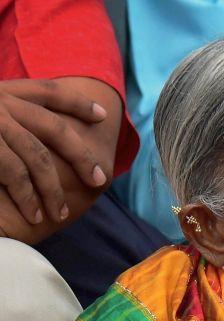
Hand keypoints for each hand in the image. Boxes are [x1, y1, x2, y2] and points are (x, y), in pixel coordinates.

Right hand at [0, 79, 107, 224]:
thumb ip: (8, 120)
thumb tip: (31, 141)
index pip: (46, 91)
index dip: (76, 102)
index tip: (103, 117)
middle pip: (53, 126)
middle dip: (81, 154)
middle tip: (99, 179)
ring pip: (37, 156)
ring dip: (53, 188)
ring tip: (61, 213)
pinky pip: (13, 172)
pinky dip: (29, 195)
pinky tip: (36, 214)